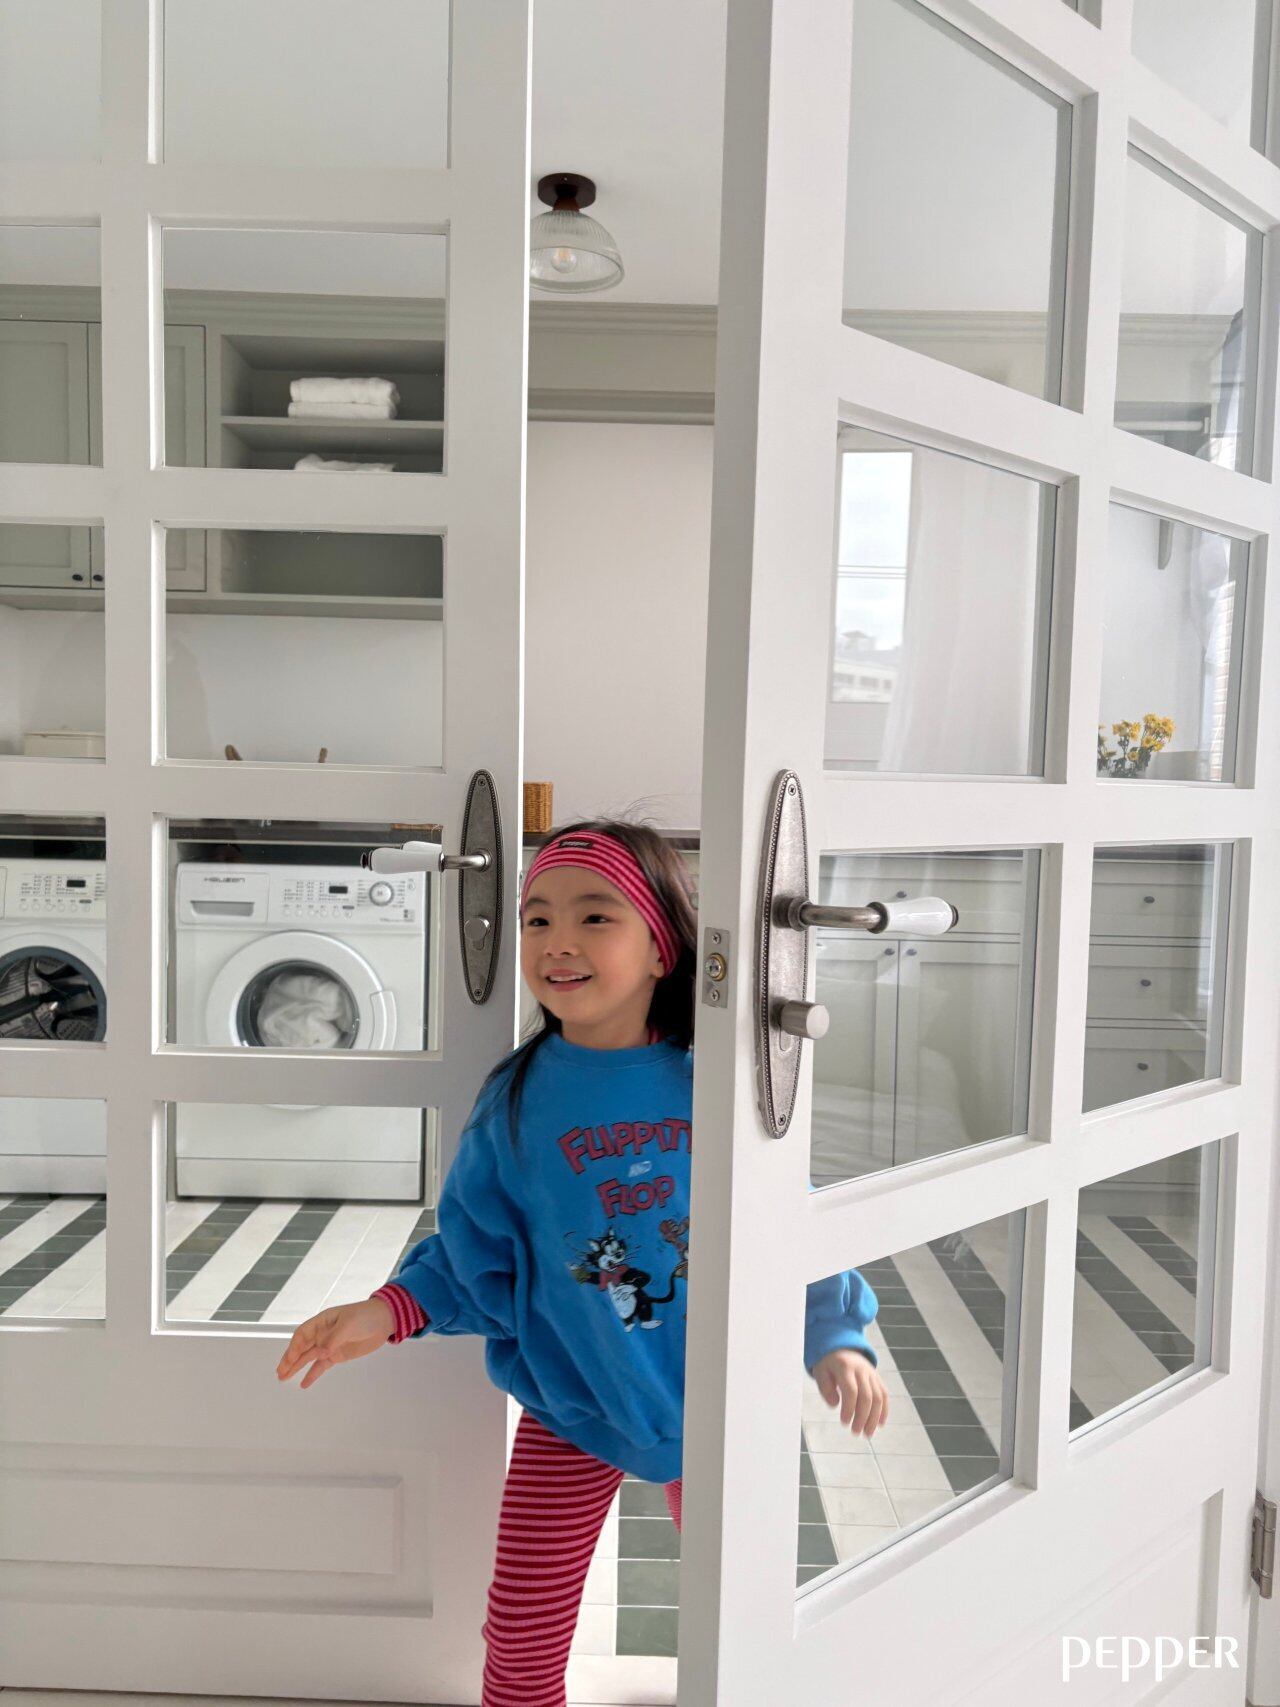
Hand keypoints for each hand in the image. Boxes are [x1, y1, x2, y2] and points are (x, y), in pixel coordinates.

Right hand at [275, 1298, 394, 1388]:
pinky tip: (304, 1383)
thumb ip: (333, 1339)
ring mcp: (329, 1345)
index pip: (303, 1334)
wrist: (384, 1321)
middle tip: (280, 1373)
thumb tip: (320, 1353)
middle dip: (290, 1359)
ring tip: (283, 1378)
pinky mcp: (337, 1355)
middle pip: (302, 1347)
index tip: (290, 1359)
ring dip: (296, 1367)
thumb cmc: (365, 1316)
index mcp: (322, 1322)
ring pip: (309, 1357)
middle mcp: (322, 1334)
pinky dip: (313, 1374)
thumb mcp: (349, 1324)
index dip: (294, 1346)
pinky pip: (321, 1365)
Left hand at [812, 1348, 888, 1437]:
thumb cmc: (829, 1363)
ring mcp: (872, 1374)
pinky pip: (884, 1394)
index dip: (849, 1408)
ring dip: (874, 1418)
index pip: (851, 1391)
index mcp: (845, 1367)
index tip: (844, 1422)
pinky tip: (880, 1424)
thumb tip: (835, 1404)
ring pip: (878, 1397)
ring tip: (867, 1433)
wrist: (841, 1346)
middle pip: (867, 1396)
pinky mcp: (877, 1378)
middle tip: (856, 1432)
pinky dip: (884, 1410)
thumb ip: (825, 1388)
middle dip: (862, 1417)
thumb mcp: (820, 1372)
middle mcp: (861, 1370)